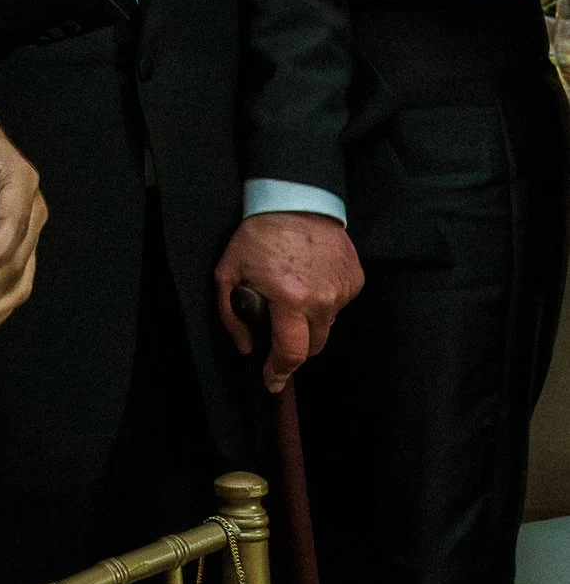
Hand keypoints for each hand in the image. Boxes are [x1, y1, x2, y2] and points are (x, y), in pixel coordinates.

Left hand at [215, 209, 363, 392]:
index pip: (292, 353)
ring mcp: (343, 291)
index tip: (272, 382)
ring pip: (326, 325)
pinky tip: (309, 279)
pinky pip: (338, 304)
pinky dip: (323, 301)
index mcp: (291, 301)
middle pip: (313, 346)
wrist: (296, 200)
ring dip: (309, 321)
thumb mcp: (228, 273)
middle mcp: (323, 301)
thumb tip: (245, 347)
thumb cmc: (257, 236)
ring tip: (292, 293)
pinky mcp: (356, 280)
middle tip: (278, 332)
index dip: (280, 372)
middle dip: (295, 346)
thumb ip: (232, 315)